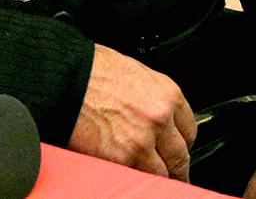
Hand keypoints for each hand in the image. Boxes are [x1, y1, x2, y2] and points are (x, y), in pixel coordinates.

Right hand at [68, 44, 195, 179]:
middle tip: (175, 176)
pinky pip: (136, 177)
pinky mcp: (120, 159)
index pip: (189, 132)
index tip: (178, 150)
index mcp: (169, 96)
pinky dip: (135, 180)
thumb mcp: (140, 75)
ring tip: (155, 182)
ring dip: (158, 179)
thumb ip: (155, 100)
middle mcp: (160, 120)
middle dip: (177, 168)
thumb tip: (161, 118)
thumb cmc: (95, 72)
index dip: (183, 144)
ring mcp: (142, 142)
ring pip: (161, 174)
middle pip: (180, 156)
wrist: (66, 79)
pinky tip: (133, 179)